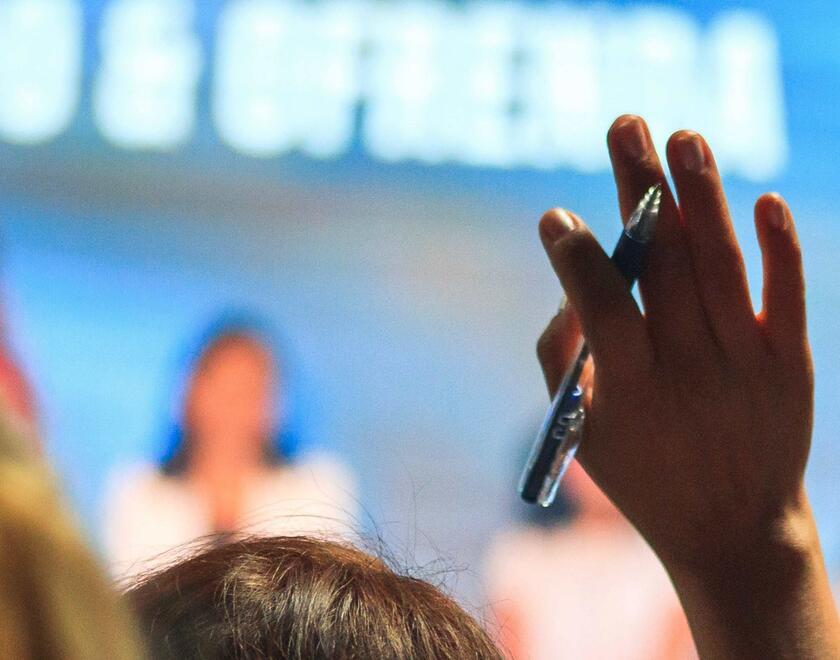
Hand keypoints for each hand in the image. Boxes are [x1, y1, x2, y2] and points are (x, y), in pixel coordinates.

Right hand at [535, 115, 838, 656]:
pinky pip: (788, 295)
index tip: (556, 216)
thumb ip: (561, 356)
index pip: (602, 303)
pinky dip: (780, 245)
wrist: (732, 528)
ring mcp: (746, 363)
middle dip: (638, 188)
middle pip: (665, 263)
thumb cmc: (641, 471)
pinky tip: (763, 199)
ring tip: (682, 137)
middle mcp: (690, 368)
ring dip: (701, 195)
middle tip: (625, 125)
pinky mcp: (790, 364)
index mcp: (631, 388)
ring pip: (722, 263)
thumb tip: (571, 281)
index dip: (576, 254)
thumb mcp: (579, 430)